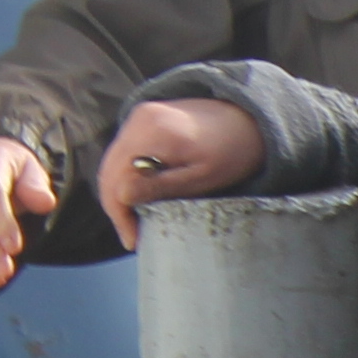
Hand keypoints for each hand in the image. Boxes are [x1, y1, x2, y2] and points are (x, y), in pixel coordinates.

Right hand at [92, 98, 266, 242]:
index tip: (132, 241)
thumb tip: (121, 197)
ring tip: (132, 222)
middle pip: (110, 170)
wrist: (247, 120)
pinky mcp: (142, 119)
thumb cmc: (232, 152)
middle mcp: (140, 120)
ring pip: (112, 162)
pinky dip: (125, 177)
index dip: (120, 213)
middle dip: (115, 207)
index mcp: (155, 133)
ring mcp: (139, 117)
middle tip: (131, 236)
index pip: (118, 178)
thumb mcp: (203, 178)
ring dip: (117, 193)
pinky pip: (123, 153)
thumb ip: (161, 186)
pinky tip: (137, 198)